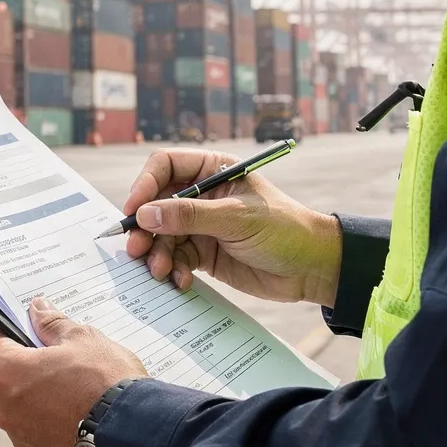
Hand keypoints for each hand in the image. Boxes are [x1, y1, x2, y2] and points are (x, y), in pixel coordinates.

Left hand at [0, 297, 147, 446]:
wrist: (134, 437)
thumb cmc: (105, 381)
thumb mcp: (81, 338)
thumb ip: (52, 323)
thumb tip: (37, 309)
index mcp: (5, 372)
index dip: (17, 334)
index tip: (38, 334)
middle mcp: (3, 408)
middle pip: (9, 378)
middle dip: (31, 368)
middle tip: (65, 363)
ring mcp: (20, 437)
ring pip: (25, 408)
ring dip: (42, 398)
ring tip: (79, 393)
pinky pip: (42, 433)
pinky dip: (55, 425)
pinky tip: (82, 419)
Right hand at [122, 148, 342, 305]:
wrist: (312, 269)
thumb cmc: (284, 230)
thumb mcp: (236, 218)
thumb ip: (189, 216)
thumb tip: (145, 214)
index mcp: (213, 170)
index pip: (165, 166)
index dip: (145, 185)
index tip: (134, 210)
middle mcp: (202, 195)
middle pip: (157, 204)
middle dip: (146, 228)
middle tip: (137, 250)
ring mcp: (202, 225)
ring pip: (163, 234)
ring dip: (158, 254)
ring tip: (161, 272)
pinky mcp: (204, 252)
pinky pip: (176, 257)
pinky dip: (173, 269)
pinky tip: (181, 281)